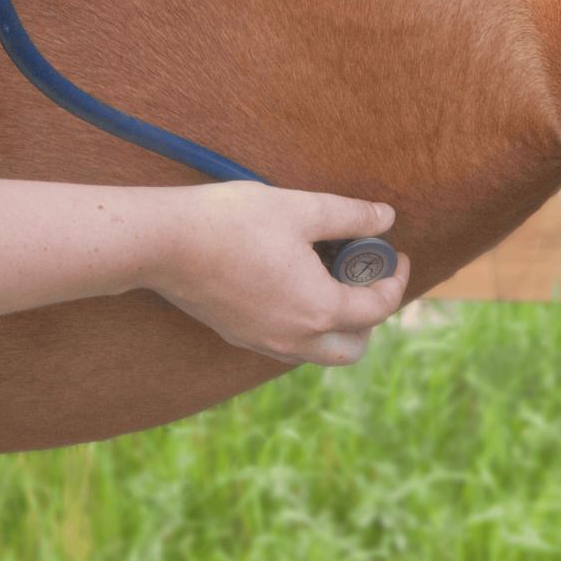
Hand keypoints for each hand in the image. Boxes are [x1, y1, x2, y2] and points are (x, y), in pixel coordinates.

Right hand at [146, 182, 410, 366]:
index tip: (396, 253)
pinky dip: (304, 325)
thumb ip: (350, 216)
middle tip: (364, 277)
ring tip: (328, 279)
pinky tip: (291, 283)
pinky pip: (286, 344)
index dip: (396, 279)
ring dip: (336, 326)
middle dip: (370, 317)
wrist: (163, 242)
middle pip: (351, 349)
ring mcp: (262, 342)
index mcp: (318, 310)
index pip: (378, 308)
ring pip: (317, 352)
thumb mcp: (301, 208)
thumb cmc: (233, 221)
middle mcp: (293, 338)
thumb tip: (384, 217)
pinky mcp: (237, 335)